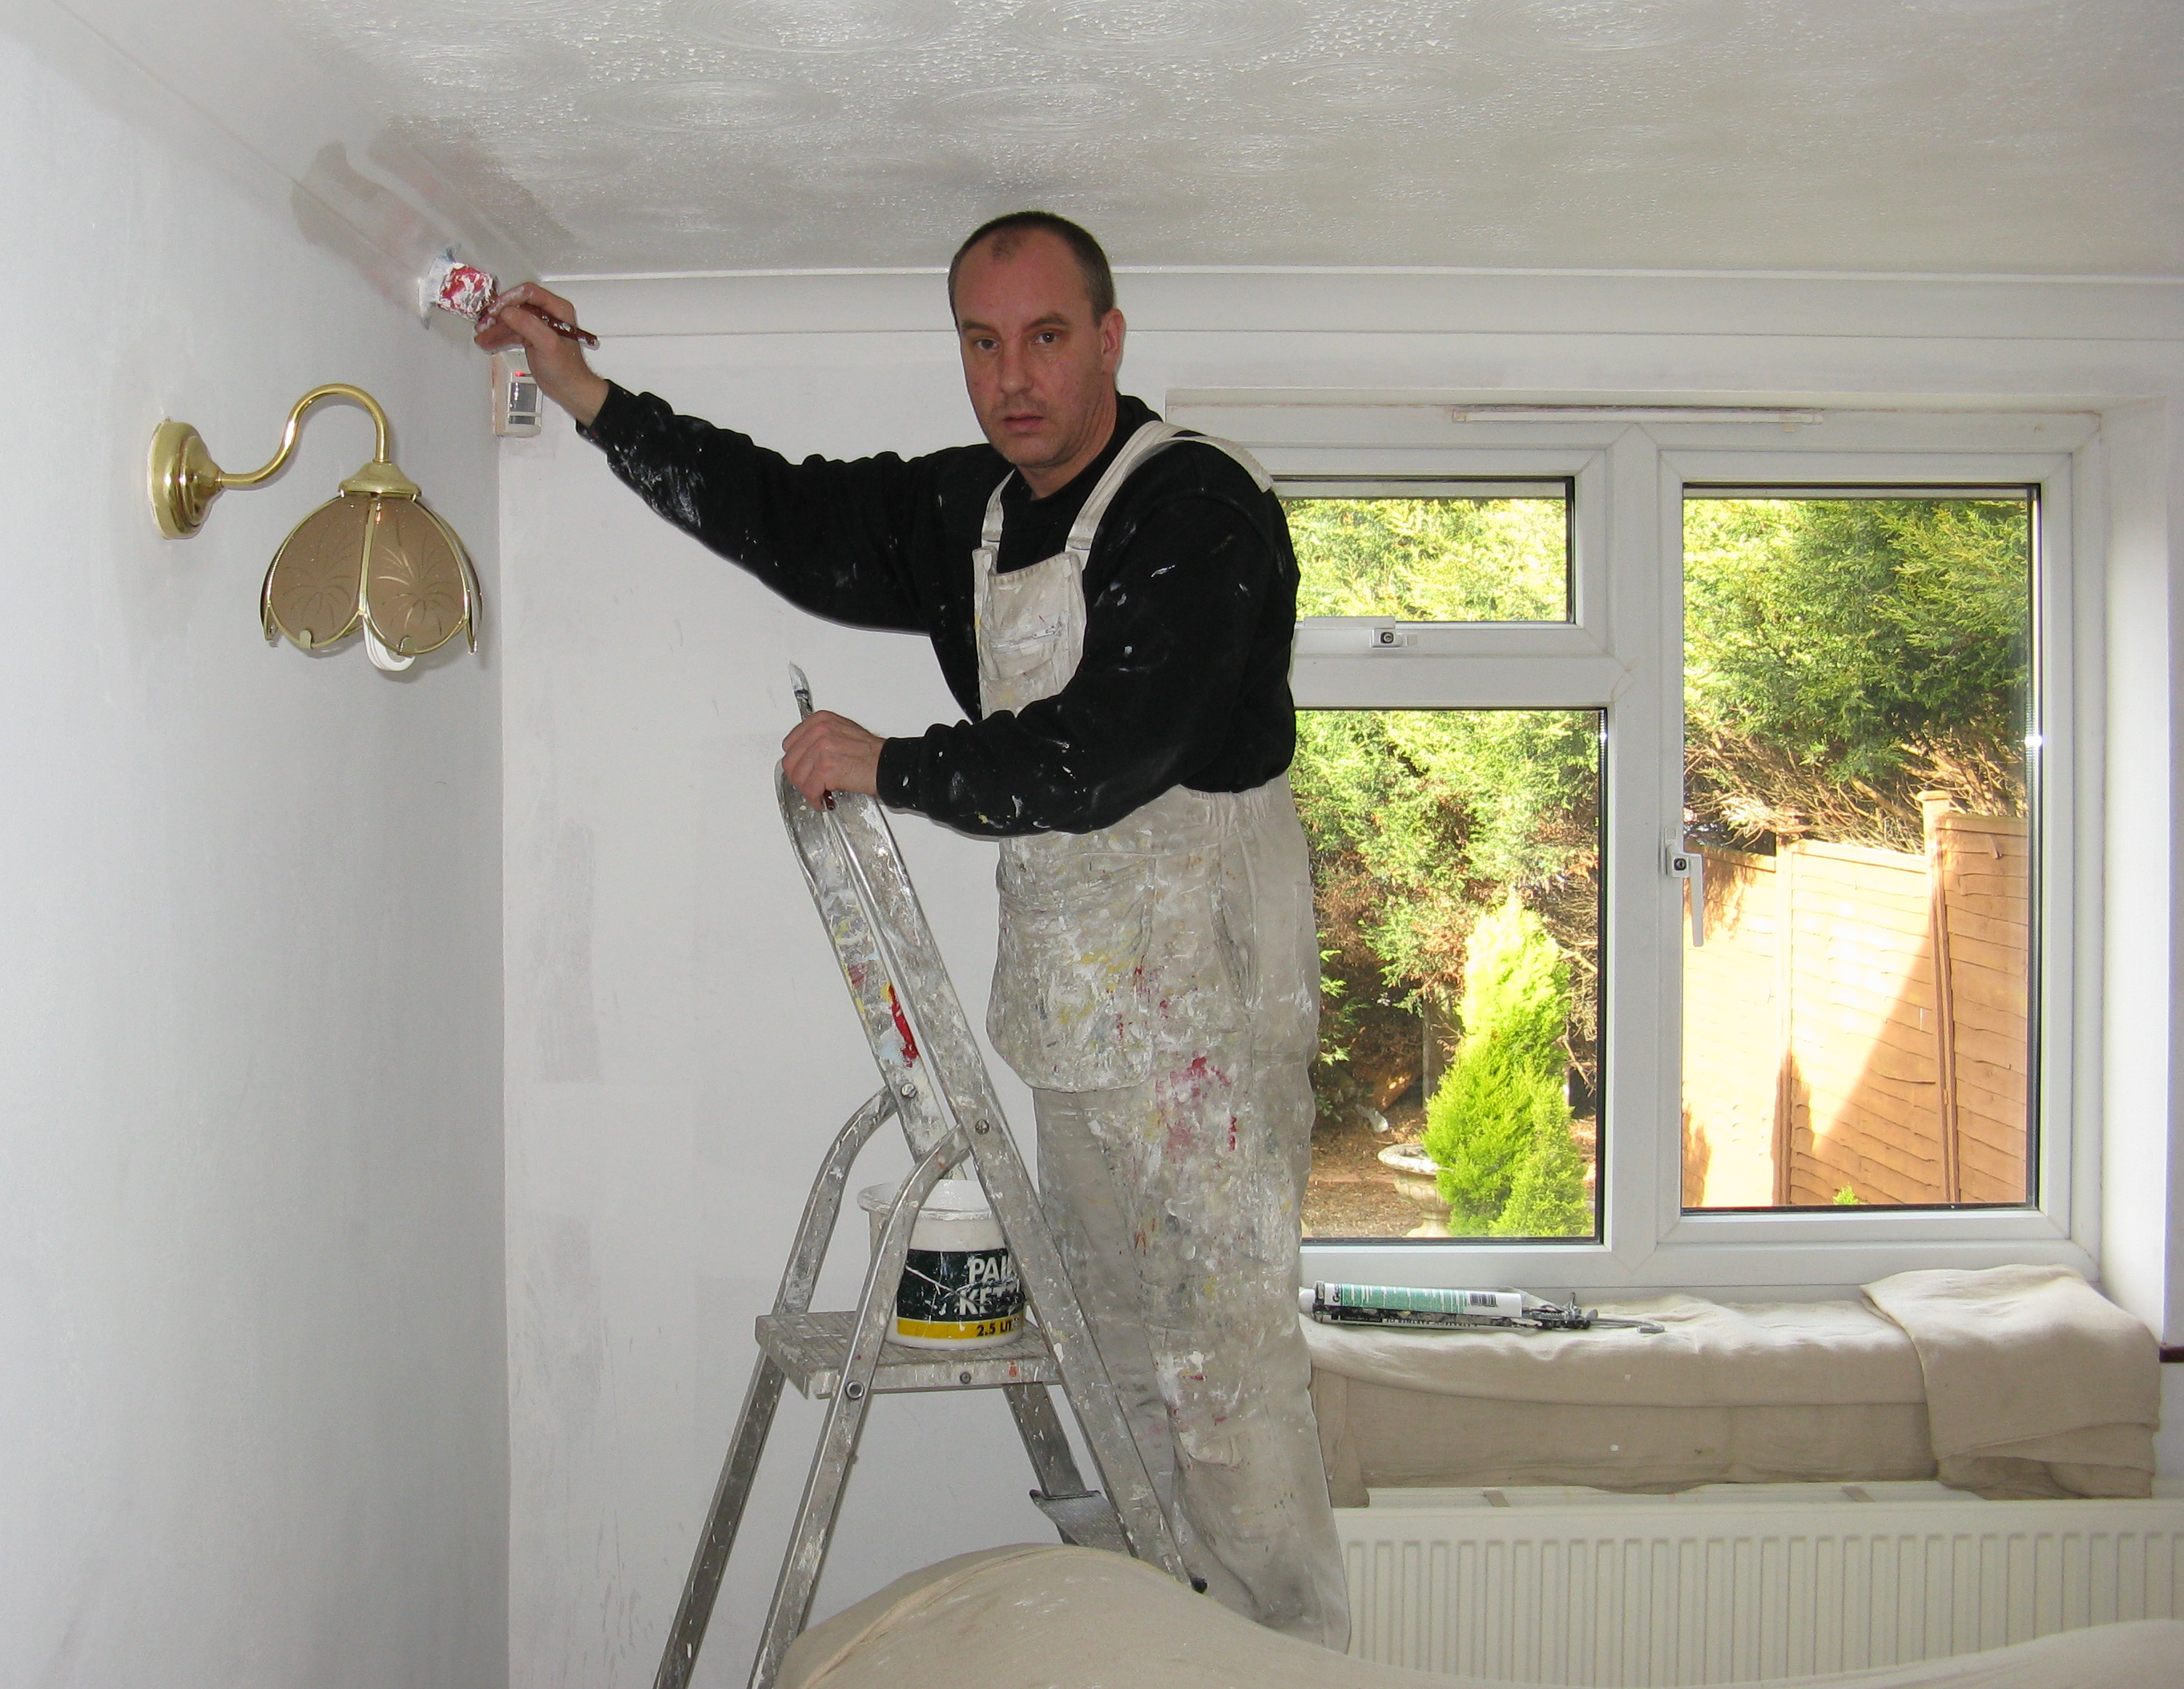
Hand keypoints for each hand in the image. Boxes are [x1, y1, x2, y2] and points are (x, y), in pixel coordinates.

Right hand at [474, 282, 610, 426]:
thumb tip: (508, 311)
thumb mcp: (548, 345)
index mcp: (557, 310)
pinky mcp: (531, 338)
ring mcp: (538, 326)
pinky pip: (511, 333)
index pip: (529, 293)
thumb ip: (529, 325)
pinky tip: (488, 343)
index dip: (509, 299)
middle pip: (516, 306)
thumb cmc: (568, 370)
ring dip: (495, 328)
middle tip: (484, 324)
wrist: (570, 390)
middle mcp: (548, 315)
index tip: (496, 310)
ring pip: (511, 320)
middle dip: (498, 315)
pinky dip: (499, 337)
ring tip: (481, 337)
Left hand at [782, 712, 885, 809]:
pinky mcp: (827, 768)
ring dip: (808, 791)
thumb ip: (819, 739)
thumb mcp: (842, 733)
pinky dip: (816, 800)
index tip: (806, 771)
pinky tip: (825, 799)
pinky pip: (809, 790)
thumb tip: (803, 757)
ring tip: (821, 793)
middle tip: (812, 786)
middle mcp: (820, 731)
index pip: (789, 745)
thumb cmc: (871, 754)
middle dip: (800, 779)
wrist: (889, 765)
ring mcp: (823, 749)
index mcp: (820, 720)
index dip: (797, 762)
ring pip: (797, 778)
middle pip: (790, 763)